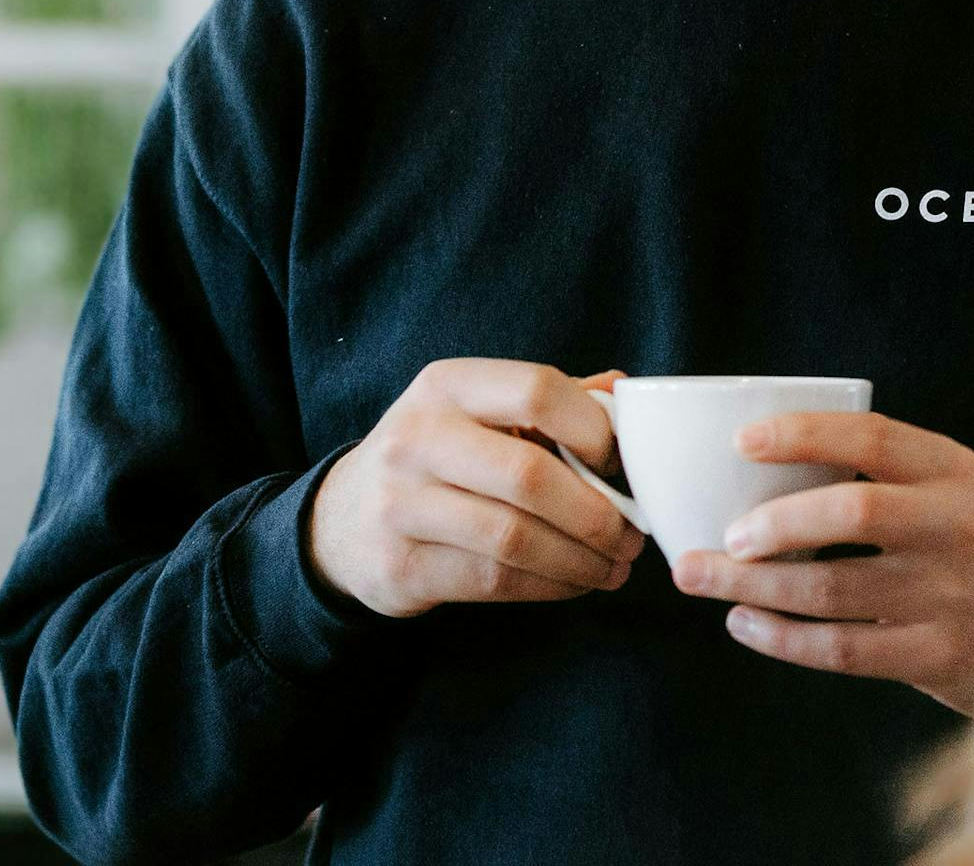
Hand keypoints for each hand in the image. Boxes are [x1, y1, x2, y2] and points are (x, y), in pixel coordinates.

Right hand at [309, 360, 643, 618]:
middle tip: (631, 536)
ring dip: (580, 560)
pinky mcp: (402, 566)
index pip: (537, 390)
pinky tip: (574, 583)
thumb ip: (548, 402)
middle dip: (597, 514)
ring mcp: (401, 504)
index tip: (619, 464)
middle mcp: (417, 437)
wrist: (343, 520)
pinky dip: (550, 586)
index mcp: (447, 386)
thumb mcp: (476, 411)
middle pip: (529, 475)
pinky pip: (495, 581)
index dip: (594, 429)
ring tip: (613, 567)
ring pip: (515, 538)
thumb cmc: (436, 457)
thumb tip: (624, 392)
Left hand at [668, 411, 973, 715]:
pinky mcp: (939, 656)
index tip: (741, 441)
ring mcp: (950, 594)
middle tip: (719, 537)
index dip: (802, 434)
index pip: (870, 437)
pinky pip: (841, 649)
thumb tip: (758, 462)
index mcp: (954, 470)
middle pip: (849, 513)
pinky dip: (782, 638)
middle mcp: (955, 525)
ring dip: (753, 586)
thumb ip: (885, 473)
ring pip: (831, 588)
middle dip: (770, 524)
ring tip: (701, 578)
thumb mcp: (954, 488)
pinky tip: (744, 624)